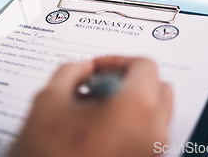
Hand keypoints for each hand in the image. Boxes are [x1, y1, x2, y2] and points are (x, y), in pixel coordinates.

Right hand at [8, 56, 172, 156]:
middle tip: (98, 84)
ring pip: (155, 114)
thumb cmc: (49, 155)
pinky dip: (129, 125)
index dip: (117, 60)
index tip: (96, 68)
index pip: (145, 66)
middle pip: (159, 88)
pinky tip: (95, 130)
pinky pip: (147, 136)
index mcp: (136, 110)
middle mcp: (153, 134)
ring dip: (130, 103)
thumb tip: (83, 69)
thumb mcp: (48, 100)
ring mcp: (152, 155)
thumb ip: (70, 71)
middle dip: (130, 80)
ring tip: (93, 110)